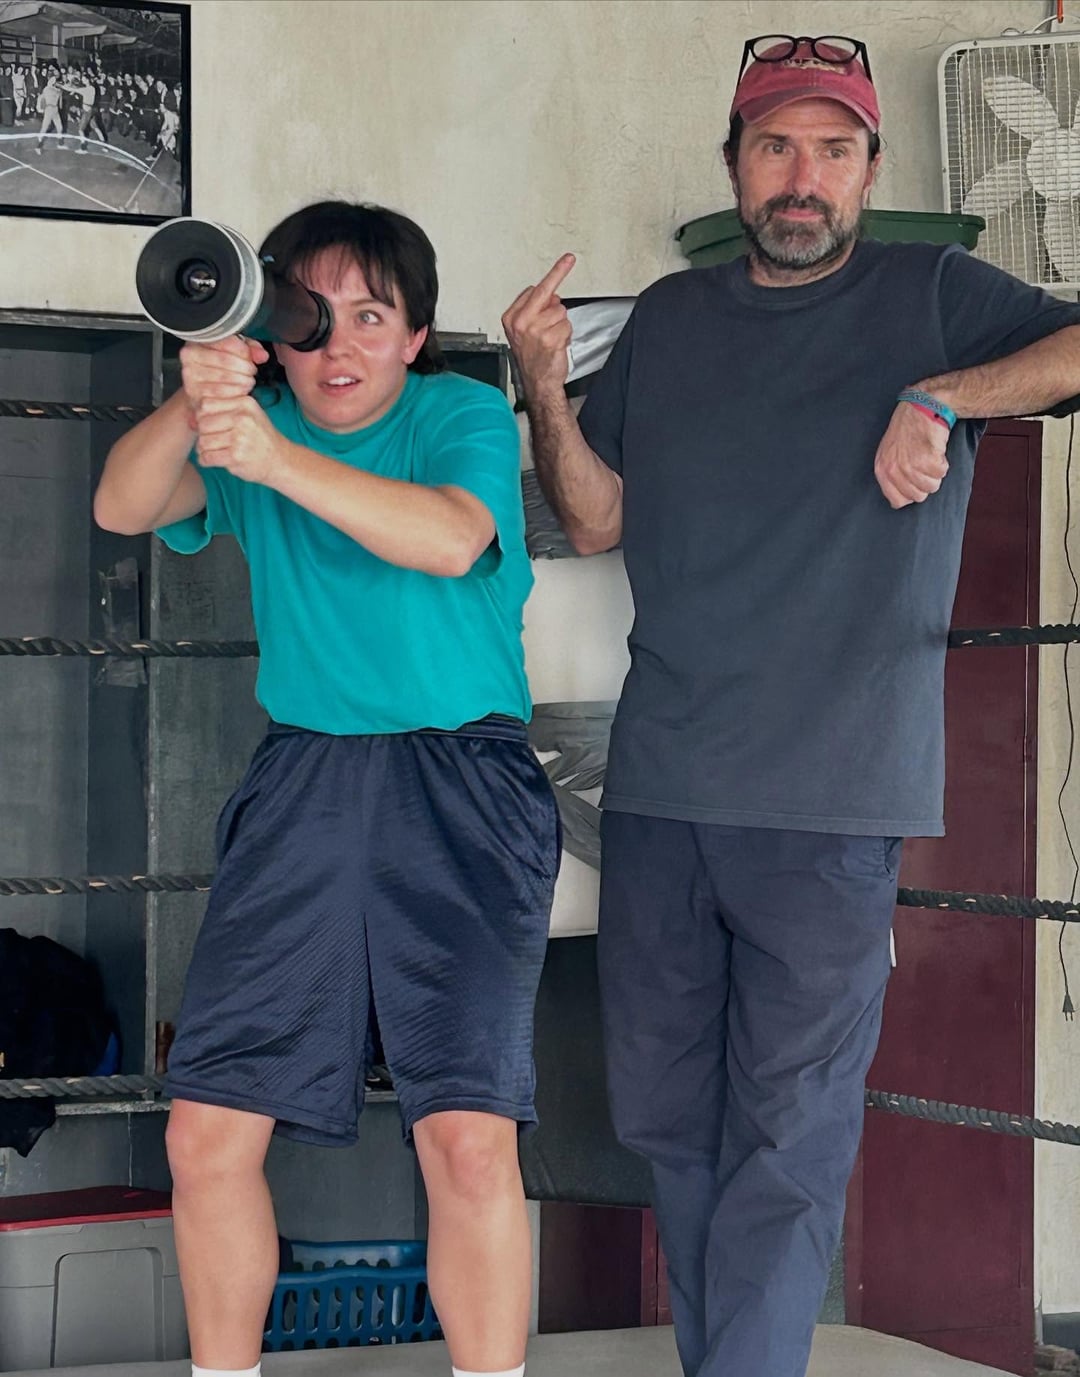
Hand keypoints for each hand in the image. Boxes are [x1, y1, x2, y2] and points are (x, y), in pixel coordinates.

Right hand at [180, 335, 268, 414]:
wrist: (203, 394)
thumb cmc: (218, 371)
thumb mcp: (234, 352)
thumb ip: (249, 348)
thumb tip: (262, 355)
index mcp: (195, 343)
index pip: (225, 342)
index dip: (243, 350)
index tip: (251, 358)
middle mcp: (189, 360)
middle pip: (226, 360)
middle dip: (246, 368)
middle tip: (250, 372)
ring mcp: (191, 380)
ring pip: (226, 378)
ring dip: (243, 382)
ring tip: (246, 383)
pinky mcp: (197, 399)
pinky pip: (224, 395)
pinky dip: (237, 395)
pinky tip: (239, 393)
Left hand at [194, 394, 291, 486]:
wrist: (280, 460)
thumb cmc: (259, 437)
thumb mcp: (245, 415)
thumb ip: (219, 412)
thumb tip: (189, 419)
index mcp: (244, 403)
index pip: (206, 404)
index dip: (203, 416)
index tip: (213, 425)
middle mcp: (243, 417)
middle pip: (203, 422)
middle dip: (204, 434)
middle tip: (214, 440)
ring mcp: (240, 437)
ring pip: (203, 441)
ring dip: (204, 449)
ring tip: (216, 450)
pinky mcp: (236, 456)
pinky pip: (207, 457)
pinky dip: (206, 460)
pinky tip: (214, 460)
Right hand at [502, 254, 575, 401]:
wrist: (538, 382)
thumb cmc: (533, 357)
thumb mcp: (524, 330)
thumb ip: (535, 310)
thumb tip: (551, 295)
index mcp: (511, 317)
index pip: (535, 288)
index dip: (552, 279)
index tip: (567, 259)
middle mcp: (521, 322)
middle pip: (547, 294)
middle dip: (558, 284)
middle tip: (565, 275)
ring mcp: (535, 330)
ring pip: (560, 312)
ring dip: (560, 325)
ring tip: (551, 339)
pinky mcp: (549, 339)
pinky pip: (566, 326)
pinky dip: (566, 335)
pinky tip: (556, 345)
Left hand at [874, 401, 949, 508]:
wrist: (921, 407)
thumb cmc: (907, 430)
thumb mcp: (889, 454)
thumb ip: (892, 476)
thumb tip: (901, 497)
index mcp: (882, 470)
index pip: (897, 501)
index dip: (910, 494)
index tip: (915, 482)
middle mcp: (893, 469)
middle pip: (917, 496)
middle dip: (925, 483)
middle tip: (925, 465)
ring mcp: (910, 464)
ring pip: (931, 487)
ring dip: (935, 473)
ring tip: (931, 456)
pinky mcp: (927, 458)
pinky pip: (941, 473)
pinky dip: (943, 463)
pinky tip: (936, 450)